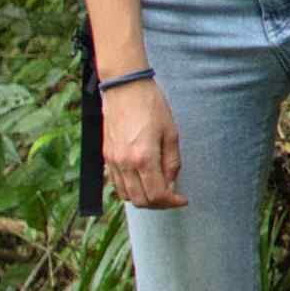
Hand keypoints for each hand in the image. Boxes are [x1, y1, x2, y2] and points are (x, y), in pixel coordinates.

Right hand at [104, 81, 185, 209]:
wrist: (124, 86)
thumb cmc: (151, 105)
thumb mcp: (171, 133)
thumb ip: (172, 162)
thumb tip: (171, 183)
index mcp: (144, 158)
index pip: (157, 195)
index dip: (172, 202)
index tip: (182, 199)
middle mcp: (125, 163)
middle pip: (141, 201)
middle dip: (159, 204)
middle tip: (172, 196)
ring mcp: (113, 161)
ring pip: (126, 195)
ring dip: (143, 198)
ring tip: (158, 188)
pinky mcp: (106, 156)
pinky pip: (116, 183)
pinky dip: (130, 188)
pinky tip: (142, 179)